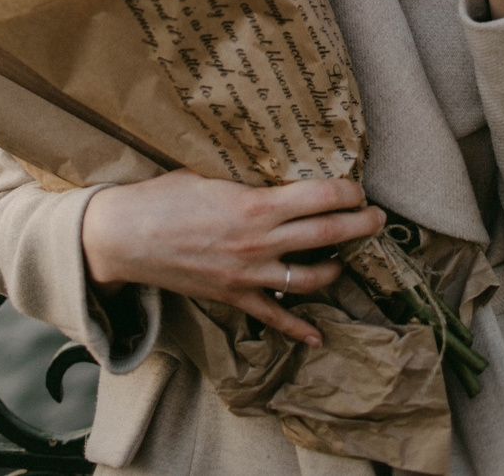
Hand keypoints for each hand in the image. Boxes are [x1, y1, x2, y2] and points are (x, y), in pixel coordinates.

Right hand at [81, 169, 384, 345]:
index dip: (345, 192)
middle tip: (378, 219)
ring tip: (348, 260)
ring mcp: (247, 275)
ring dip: (336, 270)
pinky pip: (273, 317)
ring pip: (308, 279)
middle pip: (325, 236)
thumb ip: (246, 178)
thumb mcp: (209, 173)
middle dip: (359, 226)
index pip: (317, 197)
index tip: (359, 188)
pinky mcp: (232, 297)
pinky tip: (318, 336)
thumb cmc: (164, 196)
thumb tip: (275, 168)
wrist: (125, 237)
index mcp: (254, 205)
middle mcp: (258, 242)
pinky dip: (298, 329)